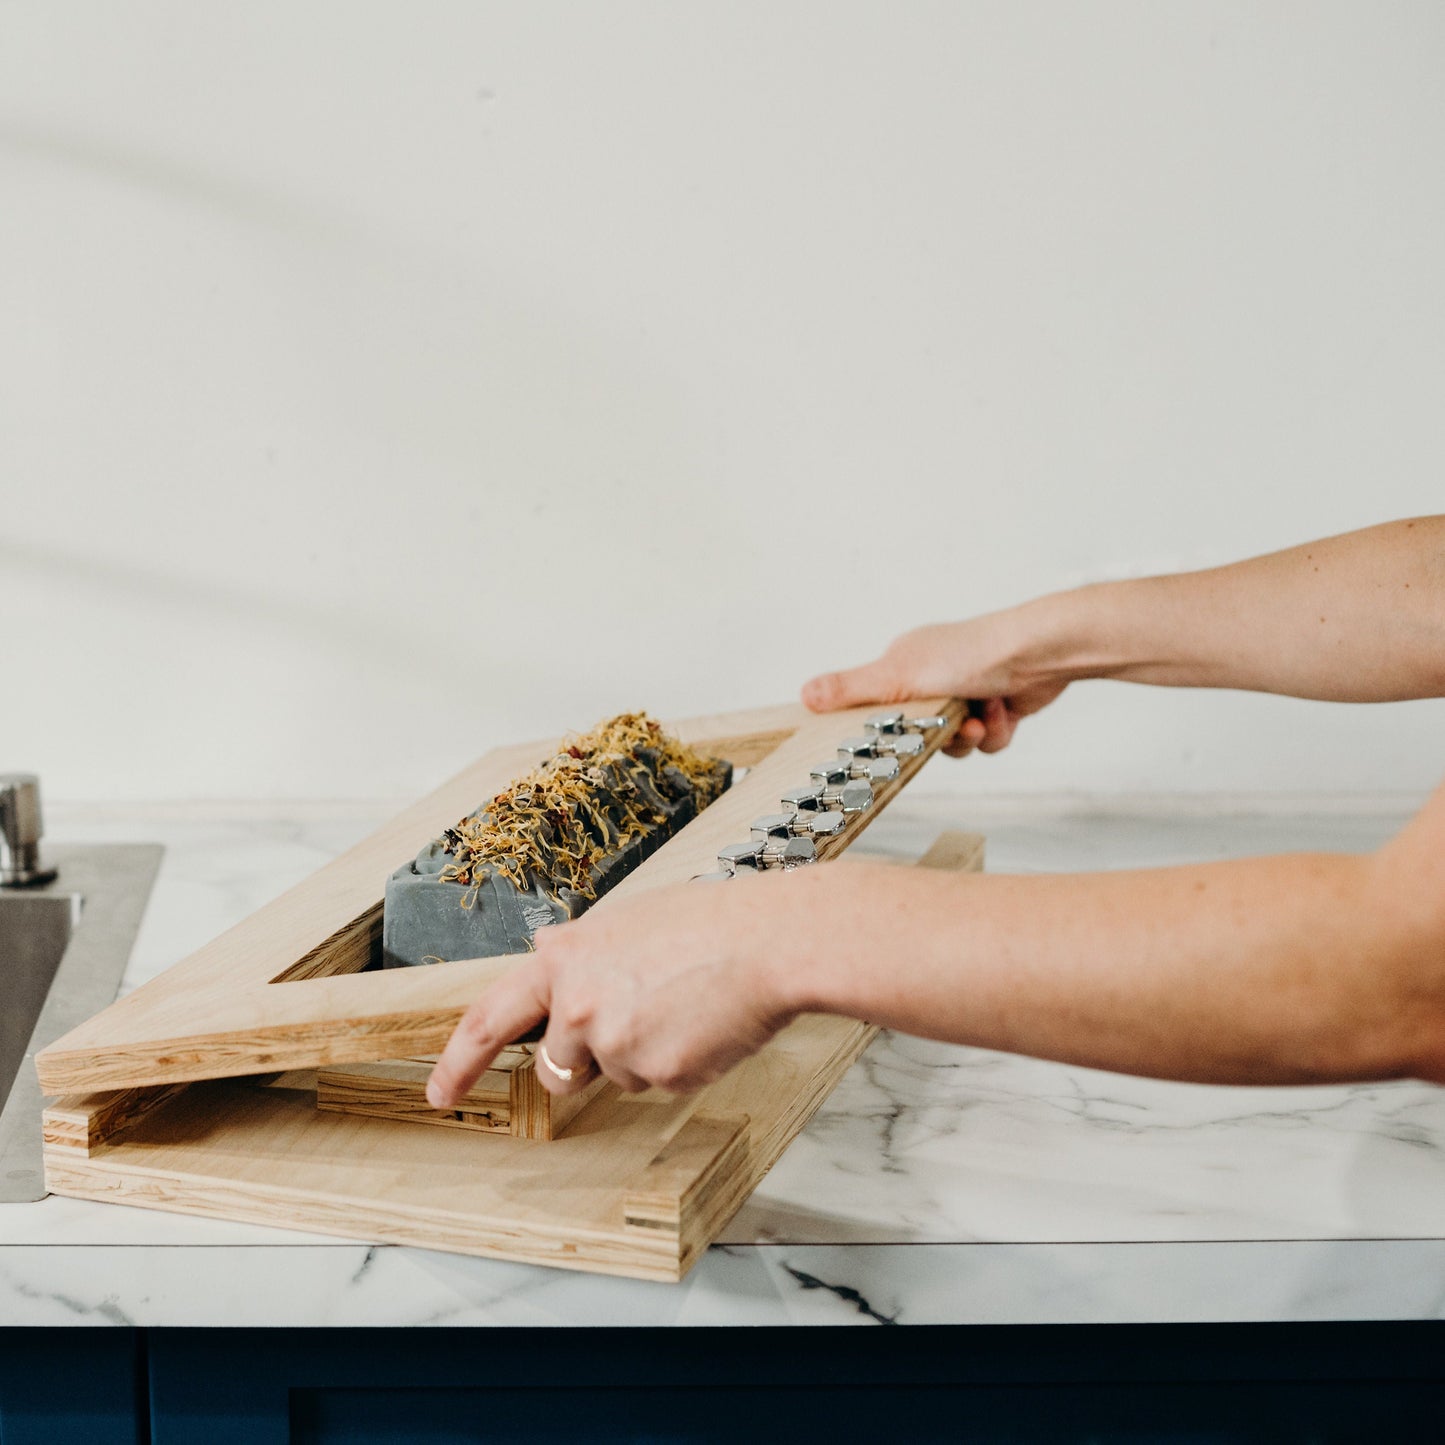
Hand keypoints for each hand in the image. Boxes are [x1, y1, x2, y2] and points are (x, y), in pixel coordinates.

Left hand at [426, 876, 801, 1105]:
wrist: (767, 941)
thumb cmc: (706, 921)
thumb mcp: (626, 919)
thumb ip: (581, 949)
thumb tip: (551, 953)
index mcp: (563, 960)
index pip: (490, 1019)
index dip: (460, 1062)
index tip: (442, 1092)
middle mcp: (578, 1007)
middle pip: (560, 1067)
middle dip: (587, 1059)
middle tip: (637, 1019)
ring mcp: (617, 1045)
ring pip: (617, 1076)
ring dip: (643, 1054)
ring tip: (685, 1004)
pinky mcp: (659, 1075)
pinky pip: (661, 1083)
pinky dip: (682, 1062)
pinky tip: (706, 1023)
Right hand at [801, 606, 1070, 756]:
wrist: (1038, 654)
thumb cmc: (970, 654)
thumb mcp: (898, 675)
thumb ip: (852, 689)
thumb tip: (805, 694)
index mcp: (905, 665)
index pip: (879, 708)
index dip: (886, 727)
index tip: (892, 737)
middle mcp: (934, 678)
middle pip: (919, 732)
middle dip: (937, 735)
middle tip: (947, 726)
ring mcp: (966, 693)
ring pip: (954, 742)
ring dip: (970, 734)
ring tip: (981, 713)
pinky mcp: (996, 708)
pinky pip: (986, 741)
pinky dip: (994, 731)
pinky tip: (1002, 710)